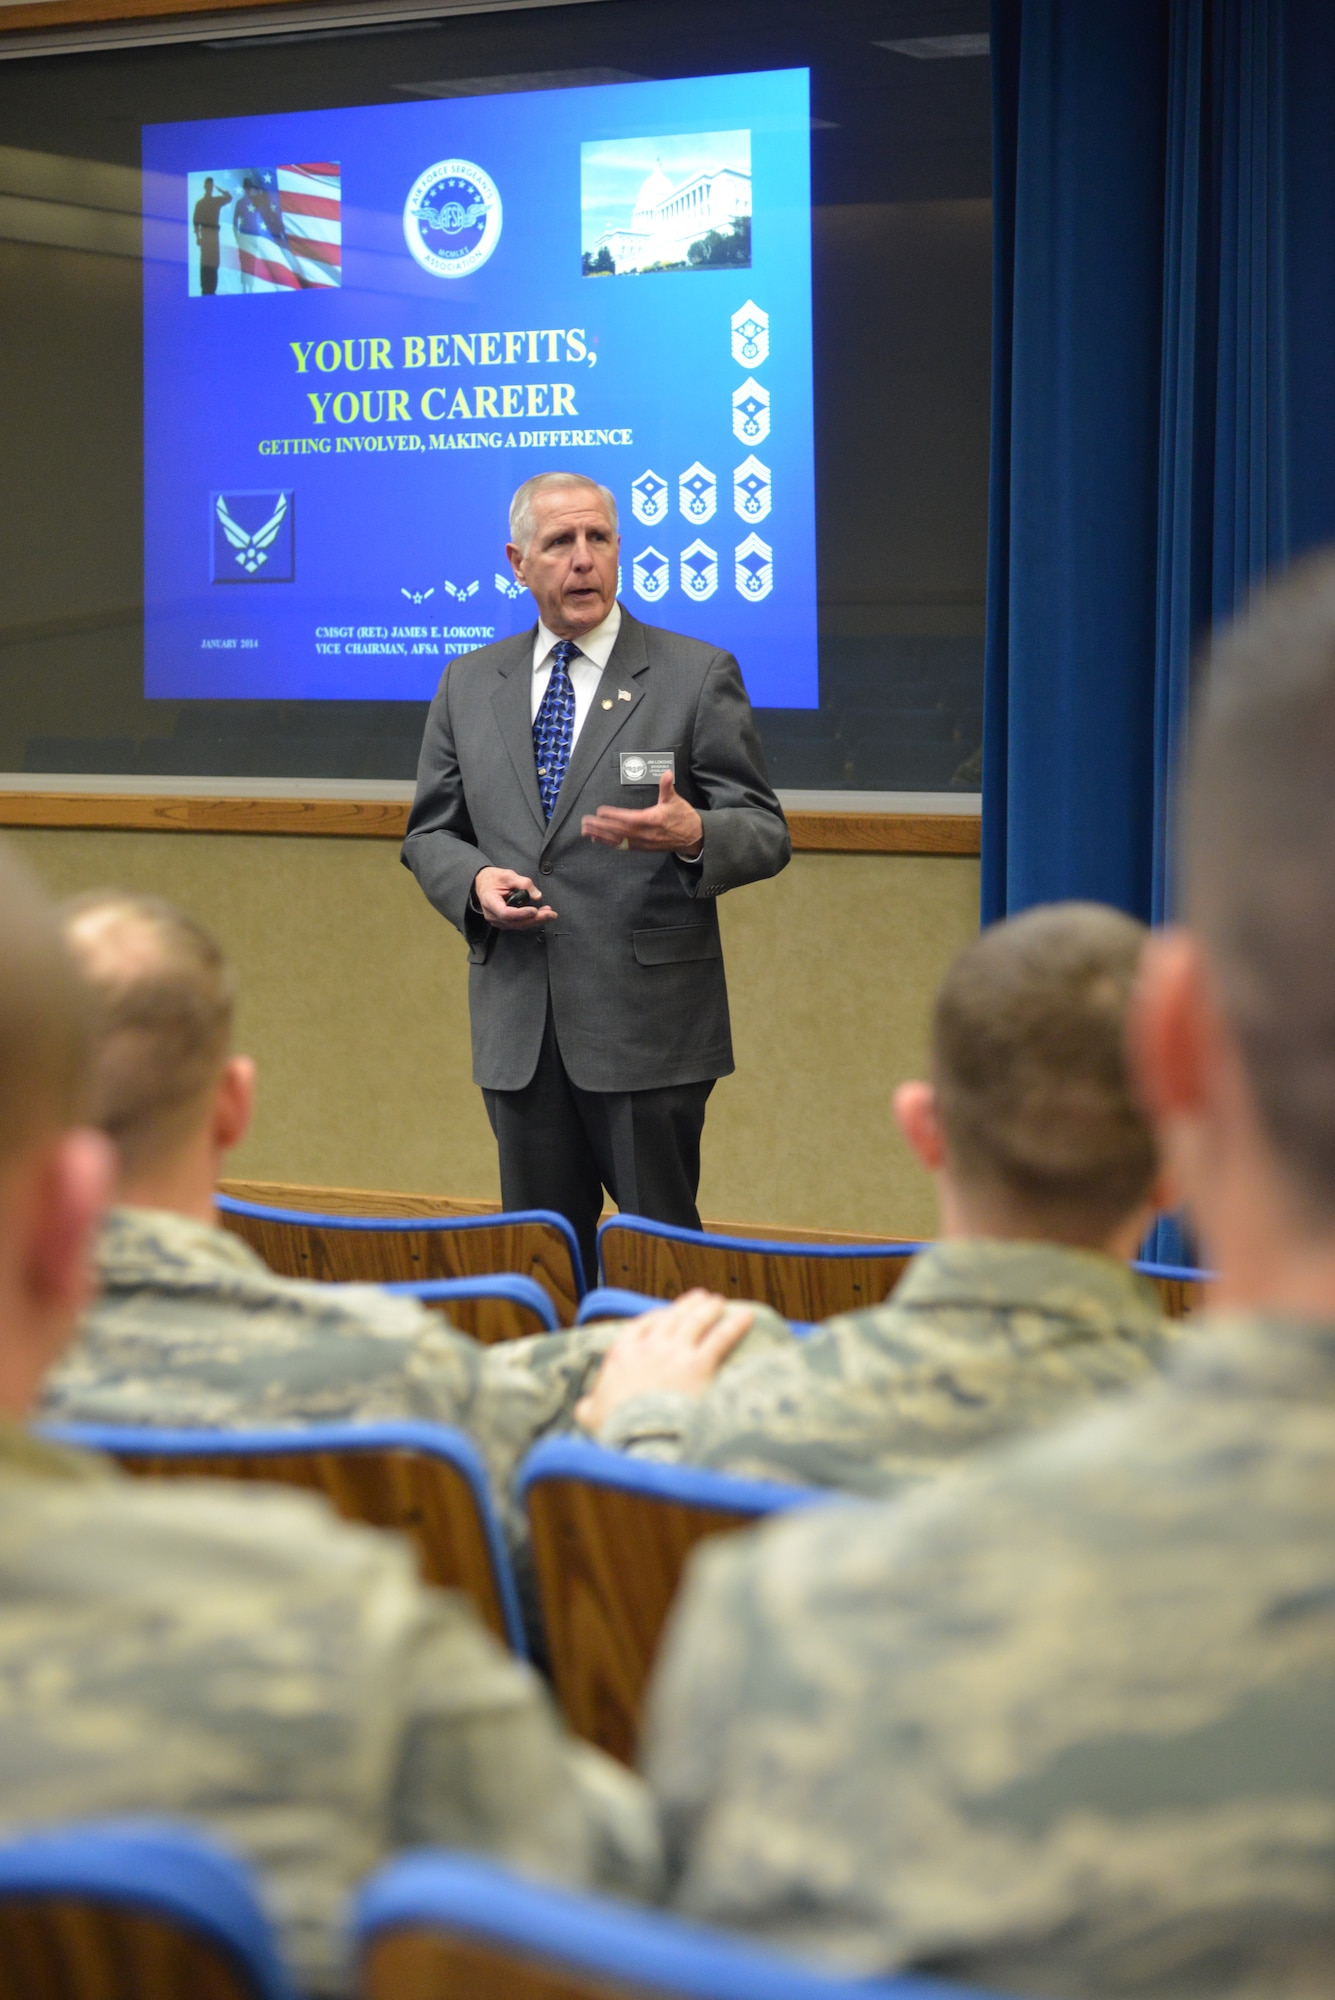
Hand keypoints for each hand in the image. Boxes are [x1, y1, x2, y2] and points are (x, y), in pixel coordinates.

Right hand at [474, 867, 556, 928]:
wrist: (484, 884)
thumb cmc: (493, 879)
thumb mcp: (508, 875)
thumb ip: (523, 883)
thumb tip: (537, 895)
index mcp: (490, 902)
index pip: (505, 913)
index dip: (521, 913)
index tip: (534, 910)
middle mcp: (493, 915)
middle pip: (515, 922)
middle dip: (535, 919)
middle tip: (550, 914)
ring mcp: (498, 921)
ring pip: (519, 925)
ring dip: (536, 920)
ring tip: (550, 913)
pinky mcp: (505, 922)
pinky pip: (519, 924)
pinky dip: (531, 920)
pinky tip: (542, 914)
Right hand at [574, 1289, 752, 1430]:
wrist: (639, 1438)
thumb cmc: (614, 1428)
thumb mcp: (591, 1414)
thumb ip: (590, 1405)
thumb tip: (585, 1407)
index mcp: (622, 1352)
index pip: (643, 1324)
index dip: (660, 1316)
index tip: (669, 1313)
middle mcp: (650, 1346)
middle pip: (674, 1317)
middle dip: (689, 1305)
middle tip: (702, 1298)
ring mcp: (675, 1353)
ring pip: (697, 1321)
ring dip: (710, 1309)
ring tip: (720, 1303)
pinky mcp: (699, 1366)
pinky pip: (721, 1338)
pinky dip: (735, 1326)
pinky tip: (746, 1318)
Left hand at [581, 771, 703, 856]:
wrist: (692, 837)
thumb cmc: (682, 817)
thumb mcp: (675, 800)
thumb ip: (667, 787)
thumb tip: (667, 774)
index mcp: (651, 820)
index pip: (628, 818)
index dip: (614, 816)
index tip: (600, 811)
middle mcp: (644, 834)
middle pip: (618, 830)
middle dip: (601, 826)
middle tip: (585, 822)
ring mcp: (642, 842)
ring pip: (617, 840)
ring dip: (600, 835)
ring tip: (585, 830)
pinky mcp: (641, 848)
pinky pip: (622, 846)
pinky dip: (608, 843)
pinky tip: (597, 839)